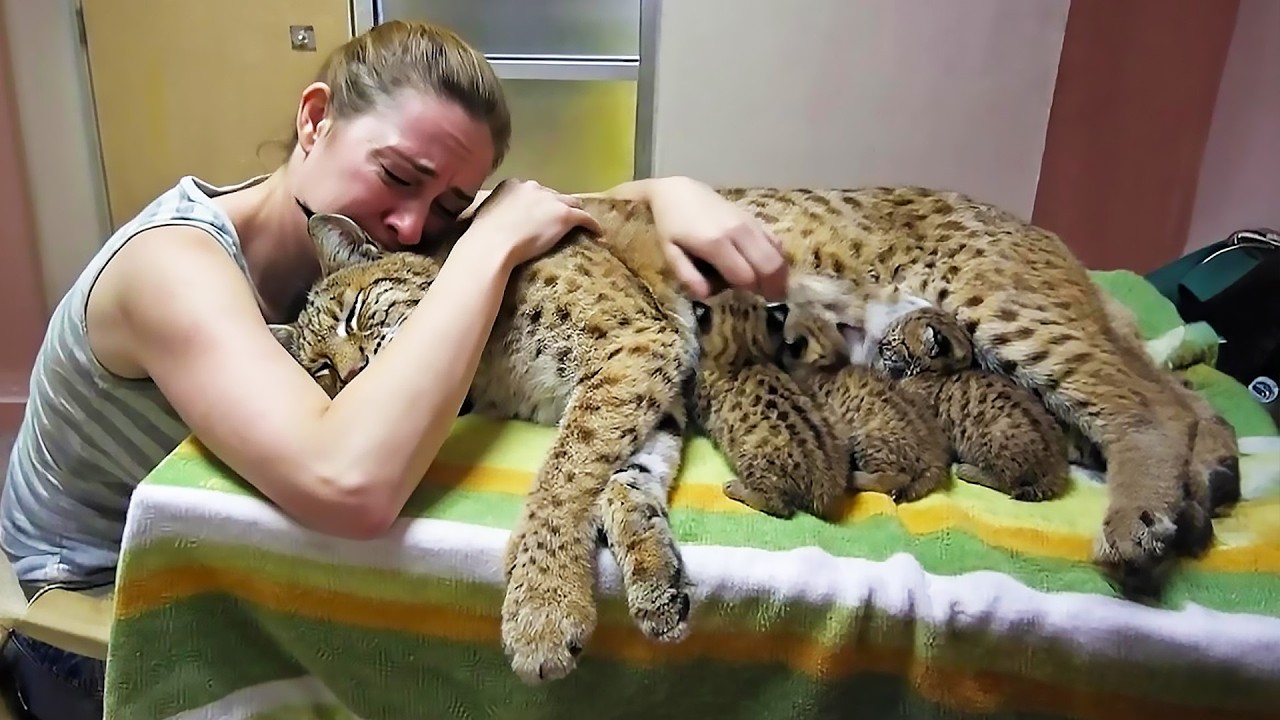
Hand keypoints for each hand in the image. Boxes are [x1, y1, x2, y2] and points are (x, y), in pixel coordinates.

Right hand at [467, 179, 602, 267]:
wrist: (491, 246)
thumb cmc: (482, 236)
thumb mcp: (487, 214)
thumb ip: (498, 210)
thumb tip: (497, 220)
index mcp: (512, 185)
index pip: (533, 192)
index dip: (538, 204)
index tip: (538, 216)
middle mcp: (533, 187)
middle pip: (553, 196)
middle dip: (555, 207)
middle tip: (556, 224)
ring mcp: (551, 200)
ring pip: (571, 203)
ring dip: (574, 213)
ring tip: (579, 226)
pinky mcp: (565, 215)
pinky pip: (585, 218)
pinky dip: (592, 225)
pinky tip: (597, 234)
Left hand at [648, 177, 788, 300]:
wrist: (679, 192)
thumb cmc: (672, 225)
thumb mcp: (671, 252)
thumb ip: (688, 275)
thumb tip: (706, 296)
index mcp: (715, 243)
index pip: (745, 277)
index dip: (747, 292)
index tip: (744, 299)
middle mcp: (737, 231)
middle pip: (768, 266)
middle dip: (772, 287)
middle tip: (769, 300)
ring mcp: (749, 223)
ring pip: (777, 254)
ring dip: (779, 275)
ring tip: (772, 288)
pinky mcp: (754, 218)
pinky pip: (776, 241)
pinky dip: (778, 258)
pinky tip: (770, 269)